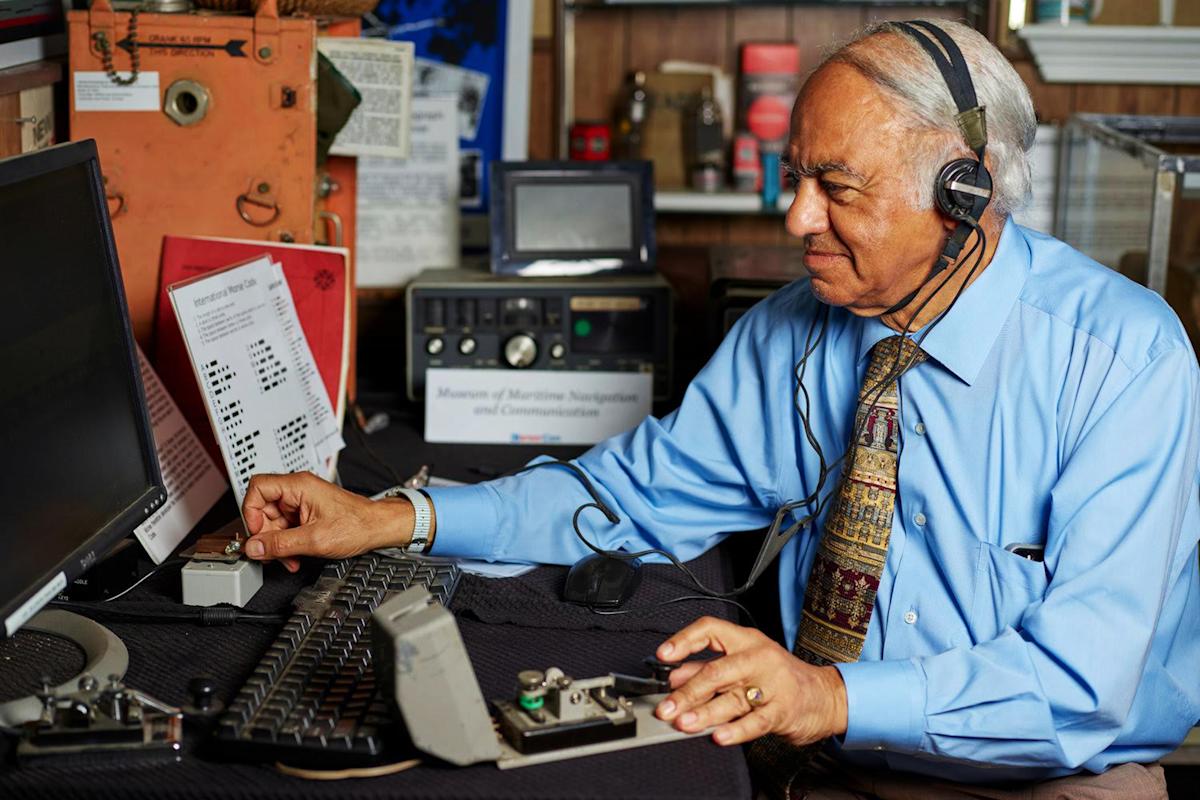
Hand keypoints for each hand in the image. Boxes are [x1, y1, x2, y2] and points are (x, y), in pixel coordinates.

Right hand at [240, 472, 414, 571]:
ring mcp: (302, 502)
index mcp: (298, 485)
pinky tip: (296, 556)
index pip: (257, 488)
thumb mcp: (314, 539)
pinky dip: (287, 544)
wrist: (378, 528)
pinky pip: (286, 528)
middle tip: (275, 554)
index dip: (251, 512)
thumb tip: (254, 547)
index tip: (257, 534)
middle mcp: (298, 490)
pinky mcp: (306, 513)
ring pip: (274, 522)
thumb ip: (280, 544)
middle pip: (264, 509)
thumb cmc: (358, 525)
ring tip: (290, 559)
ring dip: (278, 544)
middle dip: (268, 536)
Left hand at [653, 616, 847, 747]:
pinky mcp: (783, 710)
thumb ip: (706, 668)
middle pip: (716, 671)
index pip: (710, 630)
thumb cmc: (779, 677)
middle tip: (666, 707)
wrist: (824, 696)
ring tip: (683, 724)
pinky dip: (736, 730)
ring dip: (704, 714)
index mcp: (746, 640)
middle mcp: (758, 657)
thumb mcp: (743, 663)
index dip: (683, 640)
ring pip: (732, 699)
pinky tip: (719, 737)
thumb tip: (673, 676)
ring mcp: (773, 684)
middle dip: (686, 692)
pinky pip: (756, 722)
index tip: (662, 656)